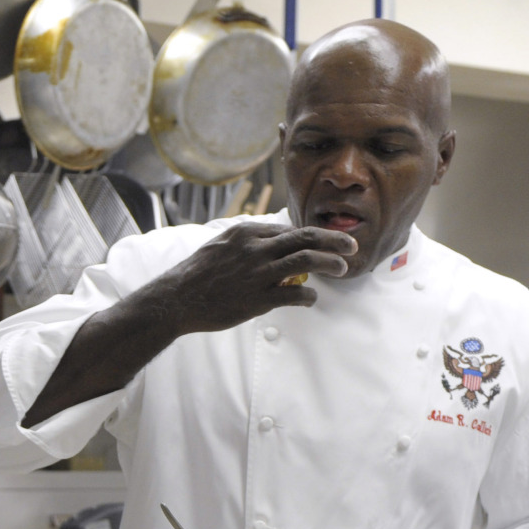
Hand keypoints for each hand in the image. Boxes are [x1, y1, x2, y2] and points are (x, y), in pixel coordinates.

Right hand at [156, 221, 358, 334]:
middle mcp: (256, 248)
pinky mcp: (258, 298)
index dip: (312, 235)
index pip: (289, 229)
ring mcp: (258, 273)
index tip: (325, 241)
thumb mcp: (220, 244)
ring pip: (306, 260)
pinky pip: (294, 293)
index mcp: (247, 232)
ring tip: (342, 268)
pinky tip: (311, 298)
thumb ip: (246, 240)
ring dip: (330, 263)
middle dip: (334, 240)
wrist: (176, 299)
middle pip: (305, 237)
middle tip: (351, 245)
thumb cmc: (196, 274)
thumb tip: (270, 238)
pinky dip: (308, 296)